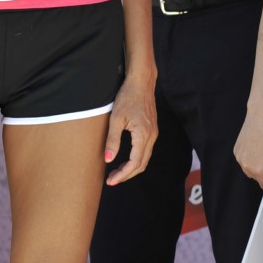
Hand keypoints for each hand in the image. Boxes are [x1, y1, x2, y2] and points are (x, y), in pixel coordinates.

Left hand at [104, 69, 157, 184]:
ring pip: (145, 159)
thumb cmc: (127, 97)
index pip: (134, 163)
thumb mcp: (116, 119)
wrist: (141, 82)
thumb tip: (108, 160)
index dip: (122, 175)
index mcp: (143, 135)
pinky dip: (136, 160)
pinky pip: (146, 151)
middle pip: (141, 164)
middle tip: (112, 180)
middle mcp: (151, 136)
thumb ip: (112, 140)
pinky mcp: (152, 130)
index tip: (110, 181)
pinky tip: (126, 160)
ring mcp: (153, 133)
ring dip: (132, 168)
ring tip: (117, 172)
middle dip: (127, 175)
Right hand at [234, 107, 262, 189]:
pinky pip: (244, 159)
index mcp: (258, 170)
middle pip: (257, 177)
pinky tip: (257, 145)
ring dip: (256, 164)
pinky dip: (250, 156)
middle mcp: (245, 166)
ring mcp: (239, 158)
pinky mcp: (236, 150)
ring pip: (250, 168)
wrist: (262, 114)